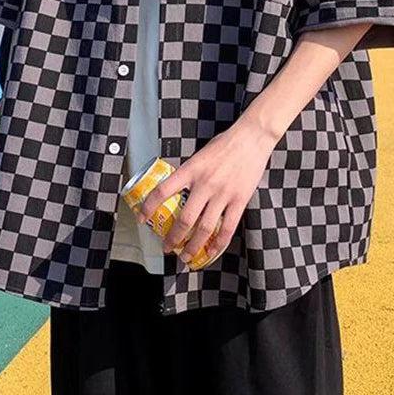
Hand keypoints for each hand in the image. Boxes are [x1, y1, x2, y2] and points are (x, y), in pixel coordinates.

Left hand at [138, 116, 277, 264]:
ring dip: (193, 246)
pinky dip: (218, 244)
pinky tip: (211, 252)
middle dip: (173, 238)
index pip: (163, 191)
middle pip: (184, 218)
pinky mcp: (240, 200)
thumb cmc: (226, 143)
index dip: (149, 207)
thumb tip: (180, 189)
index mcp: (191, 170)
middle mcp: (205, 184)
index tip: (141, 219)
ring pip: (204, 228)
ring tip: (186, 256)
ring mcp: (223, 193)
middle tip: (167, 247)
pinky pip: (227, 227)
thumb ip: (190, 173)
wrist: (252, 138)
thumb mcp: (200, 155)